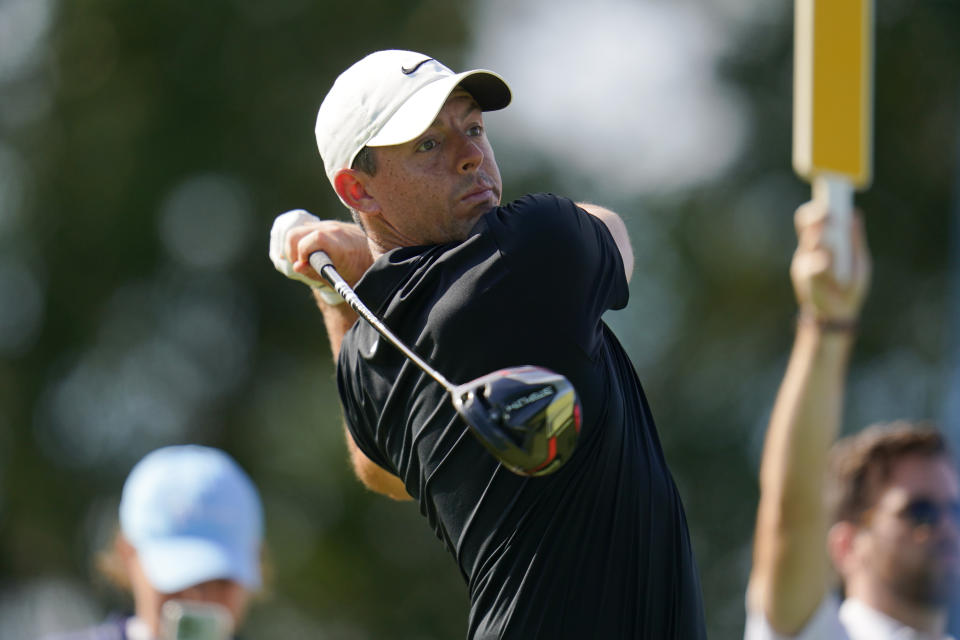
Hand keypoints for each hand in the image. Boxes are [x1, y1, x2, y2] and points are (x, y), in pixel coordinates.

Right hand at [269, 210, 372, 294]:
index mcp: (341, 244)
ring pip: (296, 230)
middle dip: (291, 251)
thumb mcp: (340, 278)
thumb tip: (296, 267)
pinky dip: (298, 241)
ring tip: (301, 260)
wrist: (373, 254)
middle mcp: (333, 230)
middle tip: (298, 265)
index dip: (303, 252)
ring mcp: (327, 224)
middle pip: (296, 233)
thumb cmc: (358, 269)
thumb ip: (316, 273)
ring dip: (293, 246)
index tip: (303, 265)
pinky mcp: (323, 224)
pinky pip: (303, 229)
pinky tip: (304, 254)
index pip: (315, 238)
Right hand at [790, 200, 871, 322]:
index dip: (819, 205)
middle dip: (817, 216)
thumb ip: (854, 238)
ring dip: (824, 237)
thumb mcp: (859, 258)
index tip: (829, 193)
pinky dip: (821, 263)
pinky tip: (826, 262)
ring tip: (834, 235)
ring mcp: (805, 262)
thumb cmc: (850, 285)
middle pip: (806, 223)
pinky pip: (812, 265)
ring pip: (811, 241)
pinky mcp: (805, 278)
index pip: (815, 218)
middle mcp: (810, 248)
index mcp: (823, 241)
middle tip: (829, 211)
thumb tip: (854, 213)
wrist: (841, 313)